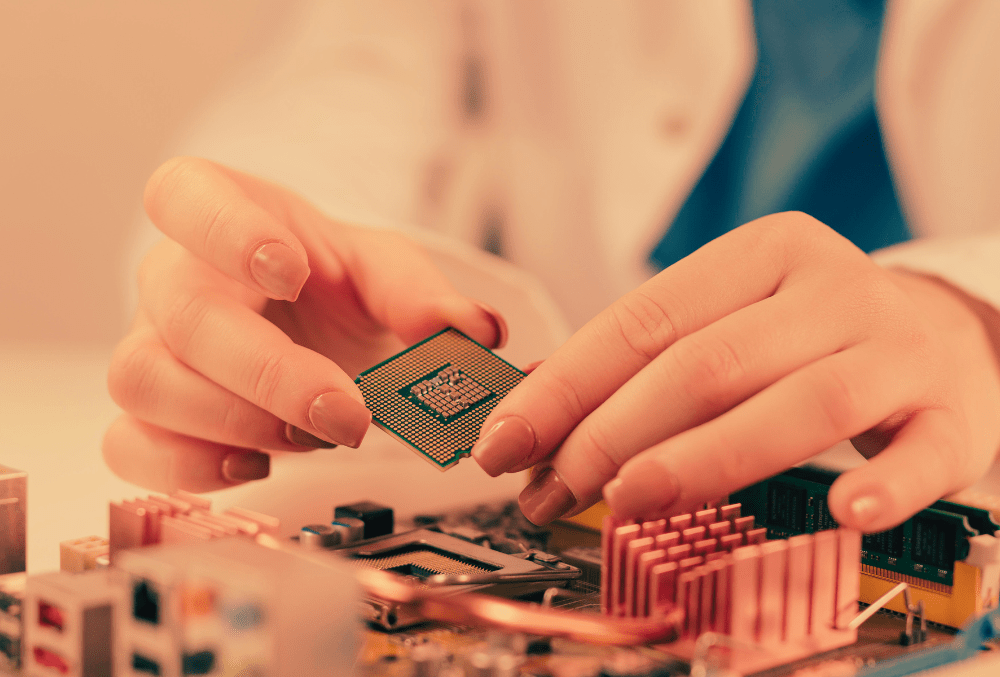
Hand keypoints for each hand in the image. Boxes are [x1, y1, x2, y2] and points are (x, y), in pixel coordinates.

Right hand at [104, 157, 504, 491]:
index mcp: (223, 213)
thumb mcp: (384, 272)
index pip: (186, 193)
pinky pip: (130, 445)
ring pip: (143, 380)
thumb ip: (422, 295)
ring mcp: (152, 345)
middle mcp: (175, 277)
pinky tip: (256, 467)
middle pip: (182, 312)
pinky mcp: (148, 413)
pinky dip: (190, 467)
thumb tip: (477, 331)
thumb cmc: (331, 285)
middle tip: (345, 414)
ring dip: (233, 423)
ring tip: (310, 439)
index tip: (291, 270)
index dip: (226, 230)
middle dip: (268, 372)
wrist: (306, 326)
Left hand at [472, 212, 999, 530]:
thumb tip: (537, 403)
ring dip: (706, 461)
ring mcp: (897, 349)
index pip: (644, 319)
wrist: (947, 333)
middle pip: (706, 364)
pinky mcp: (953, 411)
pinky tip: (840, 514)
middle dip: (613, 435)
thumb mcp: (733, 317)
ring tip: (634, 503)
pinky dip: (881, 485)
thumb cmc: (813, 334)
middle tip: (554, 491)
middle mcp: (830, 289)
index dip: (566, 386)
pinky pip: (921, 453)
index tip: (507, 442)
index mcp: (762, 254)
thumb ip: (647, 356)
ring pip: (798, 407)